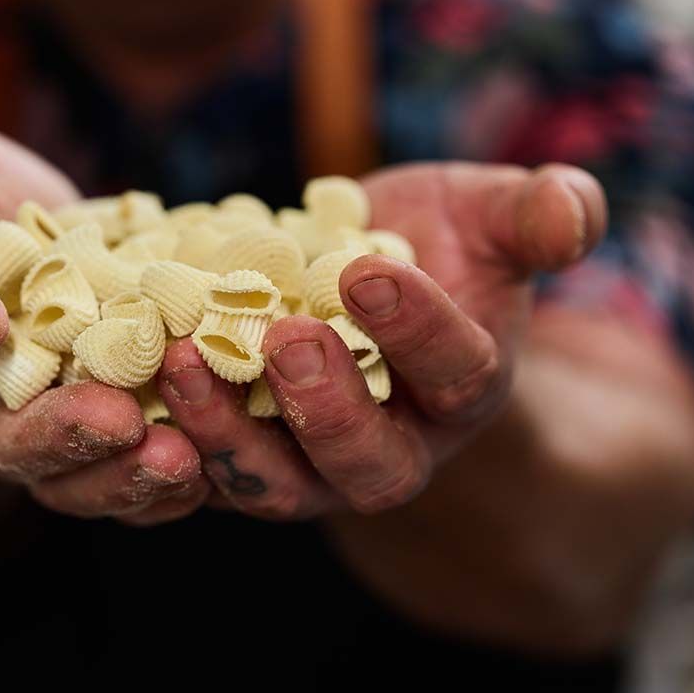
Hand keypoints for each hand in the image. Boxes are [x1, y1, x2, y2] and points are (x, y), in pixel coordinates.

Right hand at [0, 105, 209, 525]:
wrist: (15, 231)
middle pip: (13, 439)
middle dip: (59, 437)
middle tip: (112, 424)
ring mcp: (60, 415)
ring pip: (88, 472)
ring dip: (132, 474)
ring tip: (182, 462)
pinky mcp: (125, 414)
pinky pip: (151, 454)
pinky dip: (190, 458)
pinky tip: (230, 450)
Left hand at [157, 162, 606, 518]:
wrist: (354, 283)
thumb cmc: (430, 244)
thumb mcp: (481, 216)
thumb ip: (534, 216)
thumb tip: (572, 208)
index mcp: (459, 391)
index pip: (454, 374)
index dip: (418, 329)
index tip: (371, 271)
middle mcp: (389, 447)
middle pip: (366, 464)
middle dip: (327, 409)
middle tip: (284, 339)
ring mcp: (305, 463)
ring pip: (273, 484)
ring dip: (225, 432)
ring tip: (182, 359)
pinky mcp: (236, 453)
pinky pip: (199, 470)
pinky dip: (162, 438)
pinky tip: (121, 384)